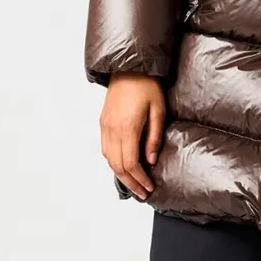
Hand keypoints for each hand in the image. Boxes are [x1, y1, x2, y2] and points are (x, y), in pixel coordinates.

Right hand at [99, 73, 166, 199]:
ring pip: (109, 159)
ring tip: (134, 183)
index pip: (130, 163)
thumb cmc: (147, 85)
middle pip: (117, 166)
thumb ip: (154, 137)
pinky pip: (105, 149)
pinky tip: (123, 166)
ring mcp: (105, 126)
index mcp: (127, 128)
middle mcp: (112, 130)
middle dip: (130, 182)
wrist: (129, 67)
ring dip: (121, 174)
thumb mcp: (158, 110)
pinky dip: (113, 162)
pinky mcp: (102, 122)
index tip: (149, 188)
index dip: (139, 179)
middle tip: (142, 192)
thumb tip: (150, 161)